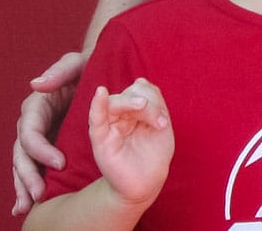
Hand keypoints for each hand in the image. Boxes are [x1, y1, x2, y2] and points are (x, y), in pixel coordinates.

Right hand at [11, 51, 85, 215]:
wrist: (97, 77)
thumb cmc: (87, 68)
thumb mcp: (76, 64)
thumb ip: (59, 71)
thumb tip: (34, 85)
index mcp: (37, 106)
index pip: (30, 131)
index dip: (40, 149)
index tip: (60, 163)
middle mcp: (32, 124)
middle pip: (22, 154)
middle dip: (27, 175)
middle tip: (39, 194)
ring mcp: (38, 138)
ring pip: (23, 165)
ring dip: (22, 186)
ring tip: (26, 206)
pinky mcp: (45, 149)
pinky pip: (34, 169)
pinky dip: (26, 187)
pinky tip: (23, 207)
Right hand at [88, 78, 173, 208]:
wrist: (147, 182)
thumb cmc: (154, 153)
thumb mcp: (160, 125)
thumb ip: (153, 103)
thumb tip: (140, 80)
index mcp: (133, 109)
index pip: (140, 89)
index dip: (153, 96)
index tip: (165, 121)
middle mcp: (119, 115)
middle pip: (128, 94)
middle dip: (148, 103)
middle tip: (161, 122)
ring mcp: (109, 126)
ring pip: (116, 103)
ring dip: (133, 104)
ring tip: (153, 119)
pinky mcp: (101, 140)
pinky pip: (96, 119)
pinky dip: (98, 105)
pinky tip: (101, 93)